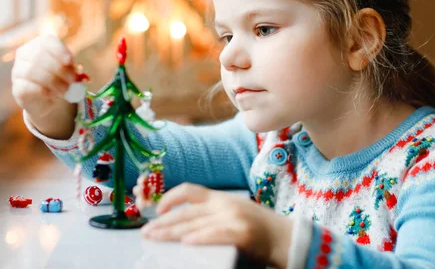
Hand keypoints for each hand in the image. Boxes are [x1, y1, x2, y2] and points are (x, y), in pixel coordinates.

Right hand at [11, 35, 75, 118]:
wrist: (47, 99)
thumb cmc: (60, 79)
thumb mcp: (68, 71)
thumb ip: (71, 70)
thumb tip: (78, 73)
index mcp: (39, 44)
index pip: (46, 41)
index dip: (59, 50)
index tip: (69, 61)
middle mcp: (25, 54)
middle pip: (39, 56)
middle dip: (58, 69)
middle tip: (72, 81)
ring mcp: (18, 70)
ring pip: (31, 71)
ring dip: (53, 81)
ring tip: (65, 90)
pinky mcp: (16, 87)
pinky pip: (26, 86)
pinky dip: (42, 91)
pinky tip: (51, 94)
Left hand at [141, 183, 293, 268]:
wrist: (288, 238)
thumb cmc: (260, 230)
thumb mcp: (235, 213)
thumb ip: (212, 215)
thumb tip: (182, 226)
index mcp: (222, 198)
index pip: (190, 191)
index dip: (170, 198)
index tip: (156, 210)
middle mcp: (226, 204)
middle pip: (187, 212)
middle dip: (163, 222)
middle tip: (146, 231)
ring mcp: (234, 218)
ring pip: (195, 224)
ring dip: (171, 232)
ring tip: (155, 238)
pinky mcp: (242, 233)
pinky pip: (216, 235)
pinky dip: (200, 238)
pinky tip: (186, 242)